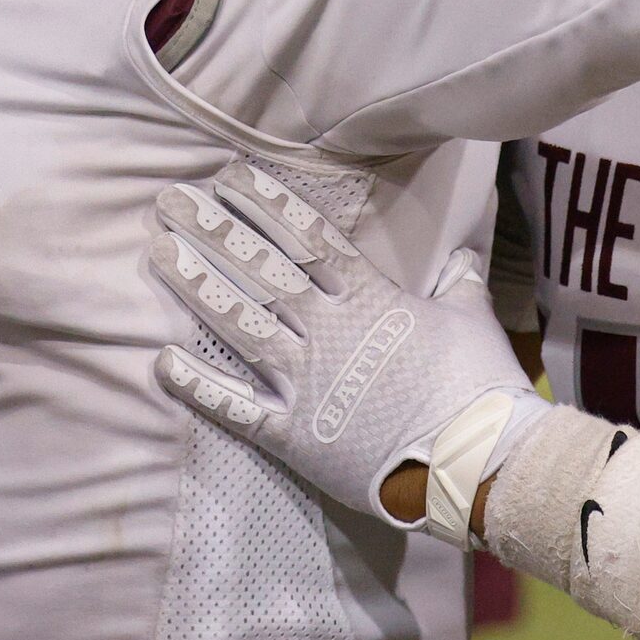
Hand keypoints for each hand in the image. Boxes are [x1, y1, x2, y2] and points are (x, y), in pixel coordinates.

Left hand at [145, 162, 536, 530]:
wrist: (478, 464)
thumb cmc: (480, 388)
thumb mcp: (472, 320)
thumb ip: (459, 282)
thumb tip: (461, 254)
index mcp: (370, 300)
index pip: (309, 238)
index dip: (267, 203)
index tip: (230, 175)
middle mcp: (327, 333)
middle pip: (261, 270)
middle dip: (215, 230)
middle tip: (171, 200)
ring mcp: (306, 383)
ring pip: (239, 323)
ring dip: (196, 286)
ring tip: (160, 252)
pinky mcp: (293, 435)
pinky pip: (235, 407)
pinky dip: (197, 385)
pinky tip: (161, 361)